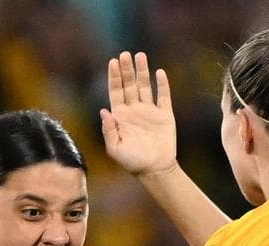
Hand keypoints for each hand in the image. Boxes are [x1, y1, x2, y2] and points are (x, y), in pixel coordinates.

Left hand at [101, 52, 176, 176]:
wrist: (154, 169)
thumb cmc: (132, 161)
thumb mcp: (114, 148)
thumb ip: (108, 130)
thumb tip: (104, 110)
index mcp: (120, 116)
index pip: (115, 91)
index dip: (114, 77)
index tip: (113, 62)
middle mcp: (134, 110)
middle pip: (129, 85)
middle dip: (127, 69)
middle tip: (125, 54)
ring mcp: (149, 111)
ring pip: (145, 86)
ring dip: (142, 71)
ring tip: (140, 56)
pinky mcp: (165, 115)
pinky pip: (163, 96)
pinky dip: (162, 84)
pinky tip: (159, 72)